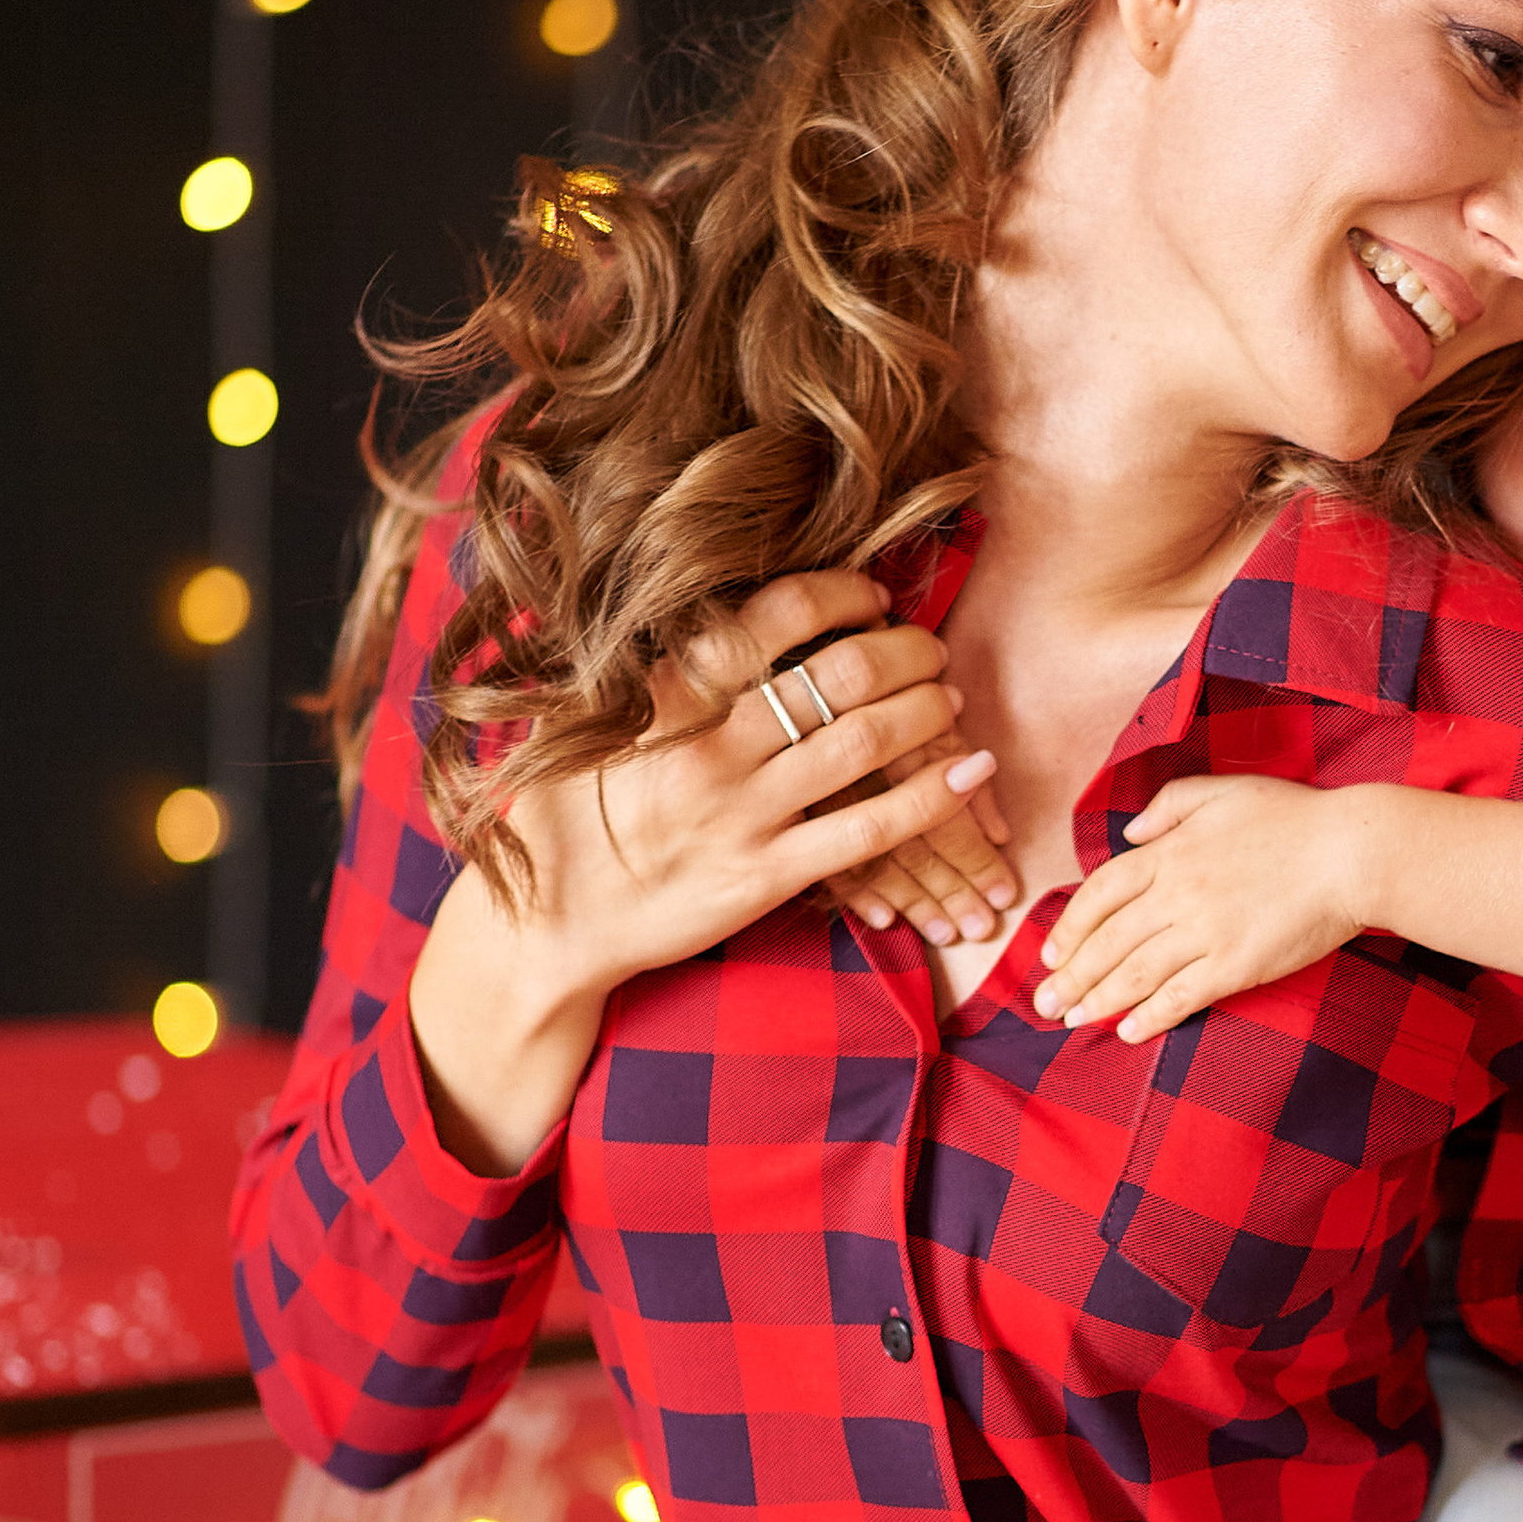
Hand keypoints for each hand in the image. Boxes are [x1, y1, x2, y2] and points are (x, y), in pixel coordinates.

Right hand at [410, 571, 995, 1170]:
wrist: (549, 926)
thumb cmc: (561, 817)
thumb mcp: (574, 722)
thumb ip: (628, 664)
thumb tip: (659, 595)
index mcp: (664, 696)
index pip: (773, 618)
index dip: (840, 595)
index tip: (871, 595)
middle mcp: (708, 748)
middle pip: (837, 673)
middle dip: (901, 649)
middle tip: (927, 645)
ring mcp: (741, 815)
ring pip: (863, 742)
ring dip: (924, 709)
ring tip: (948, 696)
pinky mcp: (766, 877)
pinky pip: (870, 830)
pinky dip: (932, 797)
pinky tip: (973, 775)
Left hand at [1032, 774, 1382, 1040]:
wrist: (1352, 851)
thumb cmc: (1292, 817)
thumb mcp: (1222, 791)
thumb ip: (1169, 805)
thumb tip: (1130, 834)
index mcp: (1169, 851)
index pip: (1100, 893)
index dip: (1070, 928)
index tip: (1052, 954)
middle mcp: (1177, 893)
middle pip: (1107, 942)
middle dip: (1070, 977)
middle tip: (1044, 1004)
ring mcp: (1205, 932)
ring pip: (1134, 974)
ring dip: (1097, 1002)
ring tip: (1072, 1021)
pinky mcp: (1235, 965)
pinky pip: (1180, 997)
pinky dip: (1149, 1017)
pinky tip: (1127, 1032)